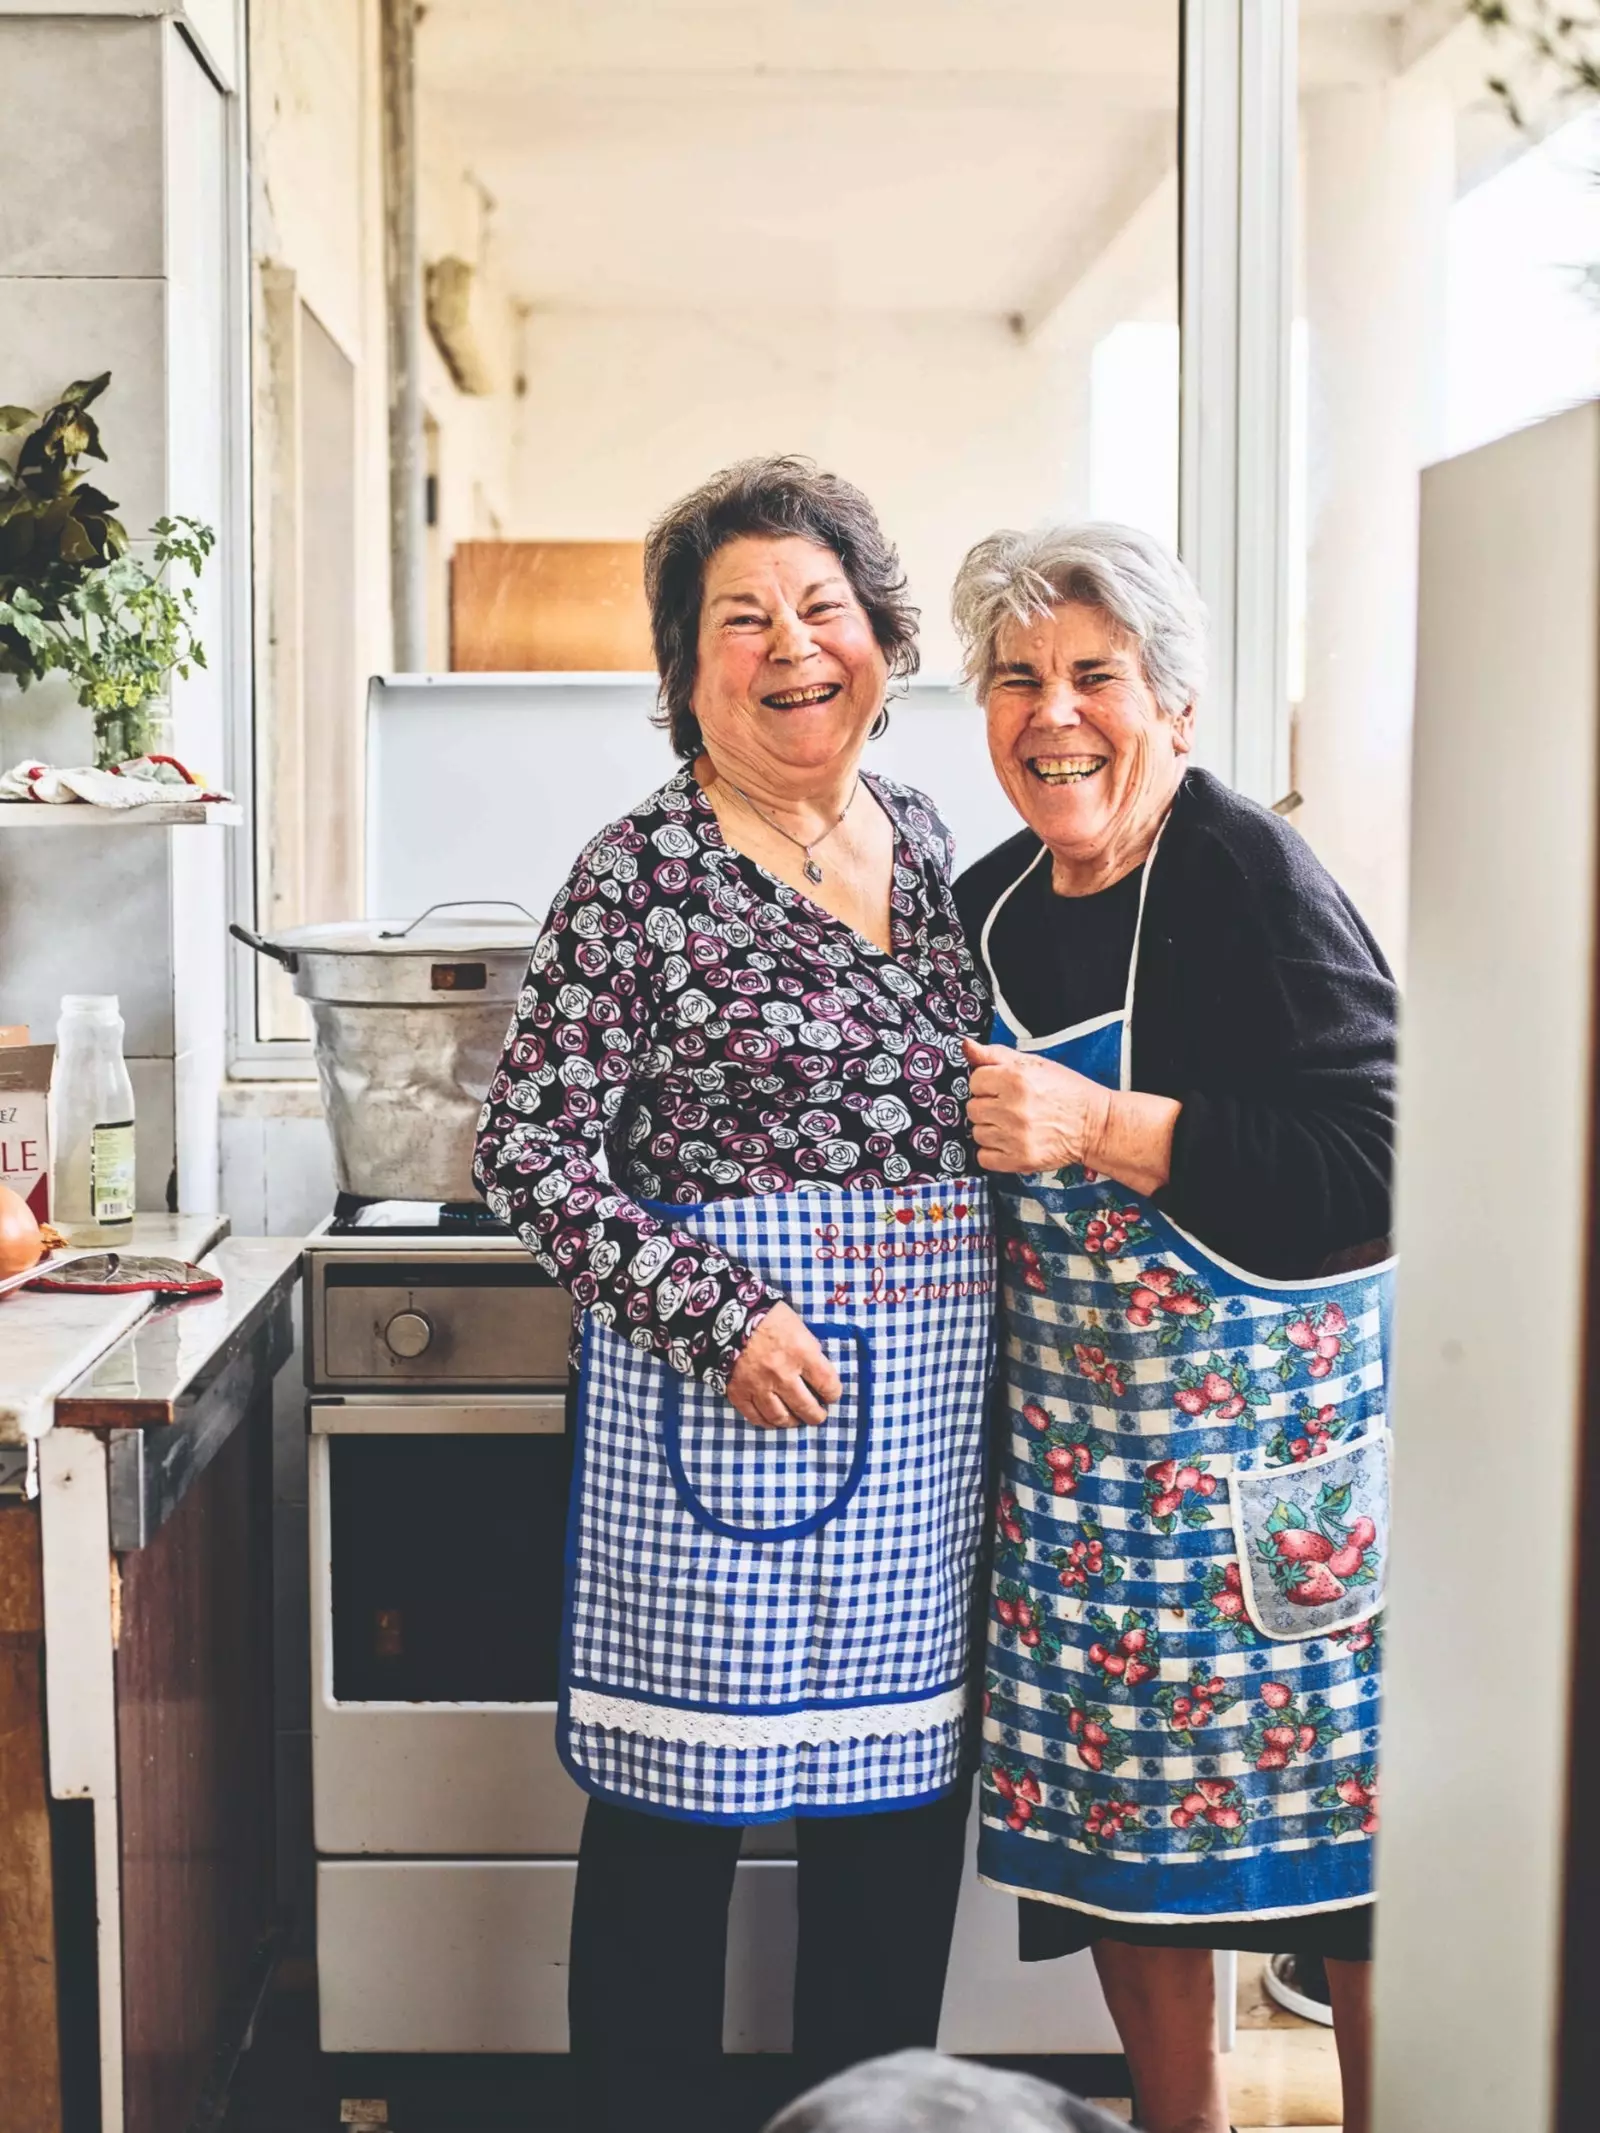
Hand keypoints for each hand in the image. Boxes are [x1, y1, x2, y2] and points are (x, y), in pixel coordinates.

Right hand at [726, 1302, 842, 1428]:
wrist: (728, 1314)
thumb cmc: (767, 1316)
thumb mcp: (798, 1327)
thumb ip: (809, 1352)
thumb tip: (818, 1374)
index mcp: (801, 1353)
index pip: (828, 1385)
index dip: (833, 1394)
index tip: (830, 1395)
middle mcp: (782, 1374)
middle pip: (807, 1408)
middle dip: (816, 1415)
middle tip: (818, 1415)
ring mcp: (759, 1386)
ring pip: (781, 1418)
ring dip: (793, 1421)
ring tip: (796, 1419)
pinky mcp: (739, 1393)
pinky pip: (756, 1417)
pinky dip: (768, 1422)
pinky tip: (774, 1419)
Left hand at [962, 1037, 1112, 1174]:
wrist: (1095, 1124)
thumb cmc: (1066, 1091)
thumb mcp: (1035, 1063)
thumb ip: (995, 1055)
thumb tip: (966, 1046)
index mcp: (1016, 1079)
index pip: (975, 1080)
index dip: (988, 1083)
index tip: (1003, 1088)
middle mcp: (1013, 1108)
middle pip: (973, 1108)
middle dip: (988, 1105)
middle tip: (1010, 1106)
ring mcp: (1015, 1137)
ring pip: (977, 1132)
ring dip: (991, 1129)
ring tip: (1013, 1124)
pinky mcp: (1019, 1160)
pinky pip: (984, 1157)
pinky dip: (993, 1152)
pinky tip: (1010, 1142)